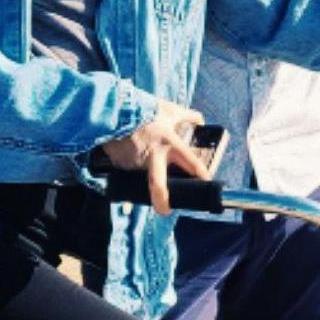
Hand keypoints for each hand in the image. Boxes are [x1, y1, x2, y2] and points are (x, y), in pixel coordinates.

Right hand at [100, 100, 209, 215]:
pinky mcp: (119, 162)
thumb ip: (188, 116)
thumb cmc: (146, 108)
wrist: (114, 107)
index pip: (191, 163)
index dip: (202, 174)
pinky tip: (129, 152)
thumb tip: (201, 121)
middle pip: (157, 184)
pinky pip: (128, 167)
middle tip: (164, 211)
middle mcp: (152, 156)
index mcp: (169, 143)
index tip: (206, 182)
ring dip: (142, 169)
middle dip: (161, 200)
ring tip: (138, 154)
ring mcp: (134, 162)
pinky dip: (130, 162)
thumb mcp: (170, 110)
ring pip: (142, 174)